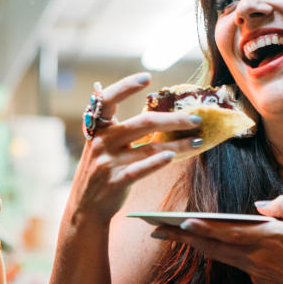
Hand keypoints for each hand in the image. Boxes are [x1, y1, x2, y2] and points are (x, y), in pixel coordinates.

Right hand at [70, 73, 209, 222]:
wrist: (85, 206)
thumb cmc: (100, 170)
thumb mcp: (101, 145)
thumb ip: (119, 128)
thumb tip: (157, 112)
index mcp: (98, 128)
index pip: (109, 100)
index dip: (126, 86)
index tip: (147, 77)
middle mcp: (102, 142)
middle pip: (143, 123)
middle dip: (173, 119)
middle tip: (196, 119)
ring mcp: (107, 162)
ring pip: (149, 147)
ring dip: (178, 144)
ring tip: (198, 140)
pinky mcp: (115, 182)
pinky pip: (140, 169)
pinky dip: (157, 162)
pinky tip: (173, 157)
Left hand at [152, 195, 282, 283]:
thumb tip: (259, 206)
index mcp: (270, 239)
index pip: (229, 233)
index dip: (203, 229)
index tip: (180, 222)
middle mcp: (257, 257)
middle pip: (213, 246)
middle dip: (183, 237)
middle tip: (156, 228)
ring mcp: (255, 271)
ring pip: (218, 256)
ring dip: (193, 244)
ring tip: (170, 233)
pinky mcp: (258, 280)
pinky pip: (233, 262)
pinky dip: (216, 251)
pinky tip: (204, 242)